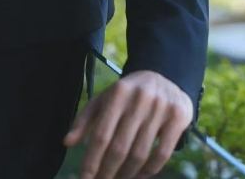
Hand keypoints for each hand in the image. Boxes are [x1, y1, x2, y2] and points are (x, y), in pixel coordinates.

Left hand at [63, 70, 192, 178]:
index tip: (85, 178)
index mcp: (117, 93)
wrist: (164, 75)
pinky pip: (162, 154)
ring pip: (140, 154)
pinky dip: (149, 170)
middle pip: (119, 147)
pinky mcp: (177, 117)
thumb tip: (67, 142)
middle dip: (107, 171)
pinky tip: (139, 175)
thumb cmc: (127, 93)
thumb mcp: (104, 99)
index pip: (101, 134)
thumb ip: (84, 119)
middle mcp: (139, 99)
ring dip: (127, 174)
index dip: (91, 160)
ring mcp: (160, 108)